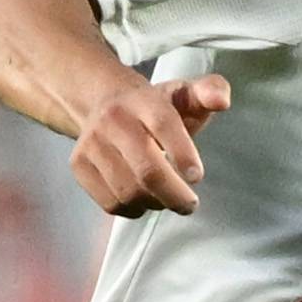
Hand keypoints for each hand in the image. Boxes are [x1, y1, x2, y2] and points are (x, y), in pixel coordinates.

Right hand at [73, 73, 231, 215]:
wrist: (102, 103)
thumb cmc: (154, 107)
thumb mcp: (184, 94)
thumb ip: (210, 92)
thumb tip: (222, 100)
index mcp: (144, 100)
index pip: (163, 124)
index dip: (182, 153)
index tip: (197, 176)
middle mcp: (113, 119)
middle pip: (147, 169)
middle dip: (174, 195)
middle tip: (189, 204)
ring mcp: (92, 144)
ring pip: (128, 192)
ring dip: (155, 204)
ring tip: (166, 199)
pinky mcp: (79, 165)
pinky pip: (110, 203)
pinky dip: (133, 210)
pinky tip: (143, 200)